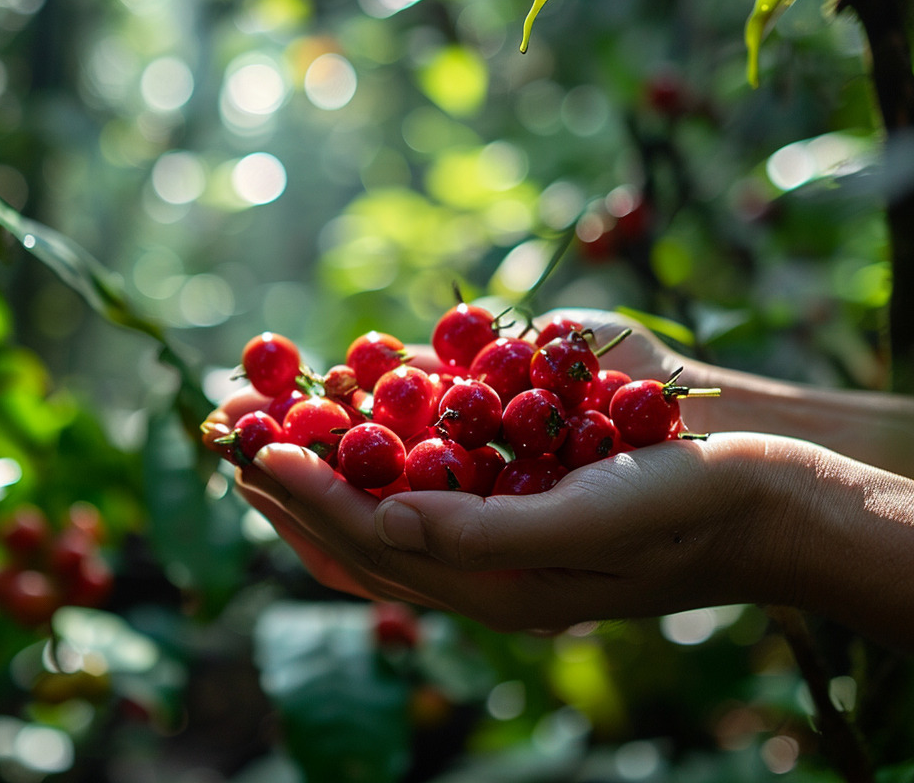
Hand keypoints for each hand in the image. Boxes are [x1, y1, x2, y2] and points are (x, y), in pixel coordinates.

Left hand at [236, 433, 807, 632]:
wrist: (762, 498)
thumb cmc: (691, 508)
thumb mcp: (594, 524)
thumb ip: (487, 534)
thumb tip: (386, 521)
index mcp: (488, 585)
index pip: (370, 542)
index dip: (307, 496)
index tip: (254, 450)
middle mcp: (476, 559)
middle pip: (354, 526)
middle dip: (287, 480)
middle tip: (226, 434)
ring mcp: (488, 521)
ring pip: (376, 500)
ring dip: (316, 457)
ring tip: (258, 419)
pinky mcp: (507, 483)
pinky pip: (422, 468)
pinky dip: (375, 439)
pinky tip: (342, 403)